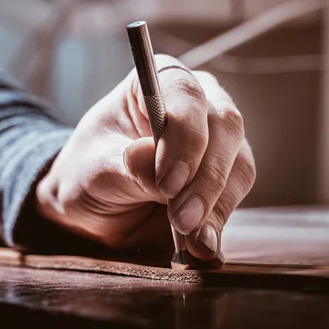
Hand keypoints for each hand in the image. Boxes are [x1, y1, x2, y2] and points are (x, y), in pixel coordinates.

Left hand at [35, 55, 255, 261]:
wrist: (94, 204)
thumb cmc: (90, 171)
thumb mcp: (96, 168)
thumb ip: (125, 166)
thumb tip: (149, 159)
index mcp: (159, 82)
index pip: (186, 93)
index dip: (185, 134)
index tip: (167, 181)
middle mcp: (197, 104)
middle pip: (225, 127)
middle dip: (205, 177)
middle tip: (181, 218)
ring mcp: (216, 142)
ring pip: (238, 165)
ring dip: (216, 206)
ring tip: (191, 239)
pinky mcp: (225, 178)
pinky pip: (235, 197)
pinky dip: (220, 223)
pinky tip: (202, 245)